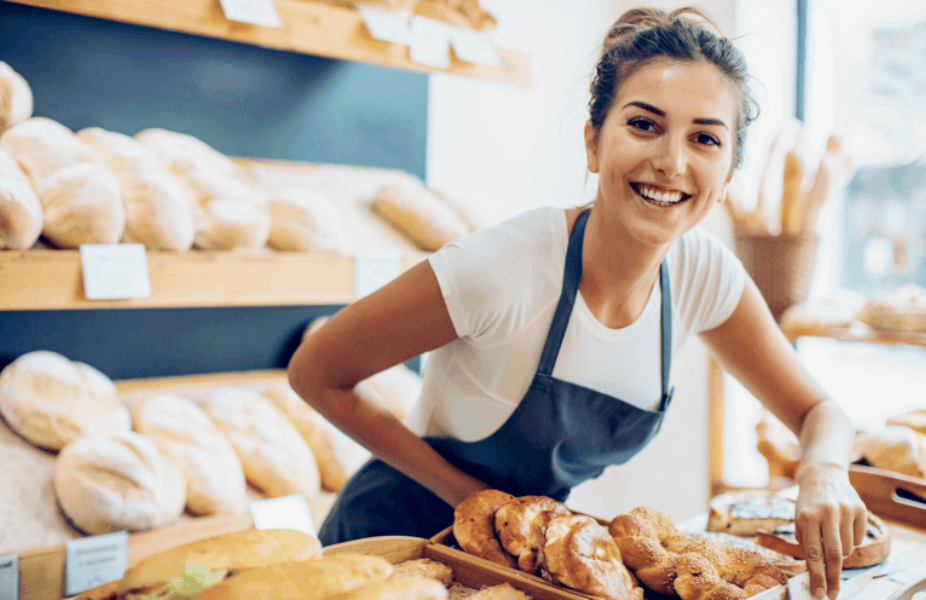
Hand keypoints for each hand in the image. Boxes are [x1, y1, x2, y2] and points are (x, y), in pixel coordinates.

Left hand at [794, 462, 866, 599]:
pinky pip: (859, 539)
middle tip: (833, 593)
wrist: (823, 476)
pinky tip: (843, 528)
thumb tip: (815, 573)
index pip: (814, 554)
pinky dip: (851, 541)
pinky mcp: (860, 509)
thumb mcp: (799, 520)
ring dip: (840, 554)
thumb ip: (807, 544)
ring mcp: (846, 510)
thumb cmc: (808, 504)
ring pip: (848, 549)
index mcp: (807, 516)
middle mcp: (827, 512)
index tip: (819, 594)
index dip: (817, 577)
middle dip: (833, 577)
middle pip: (835, 555)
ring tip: (832, 540)